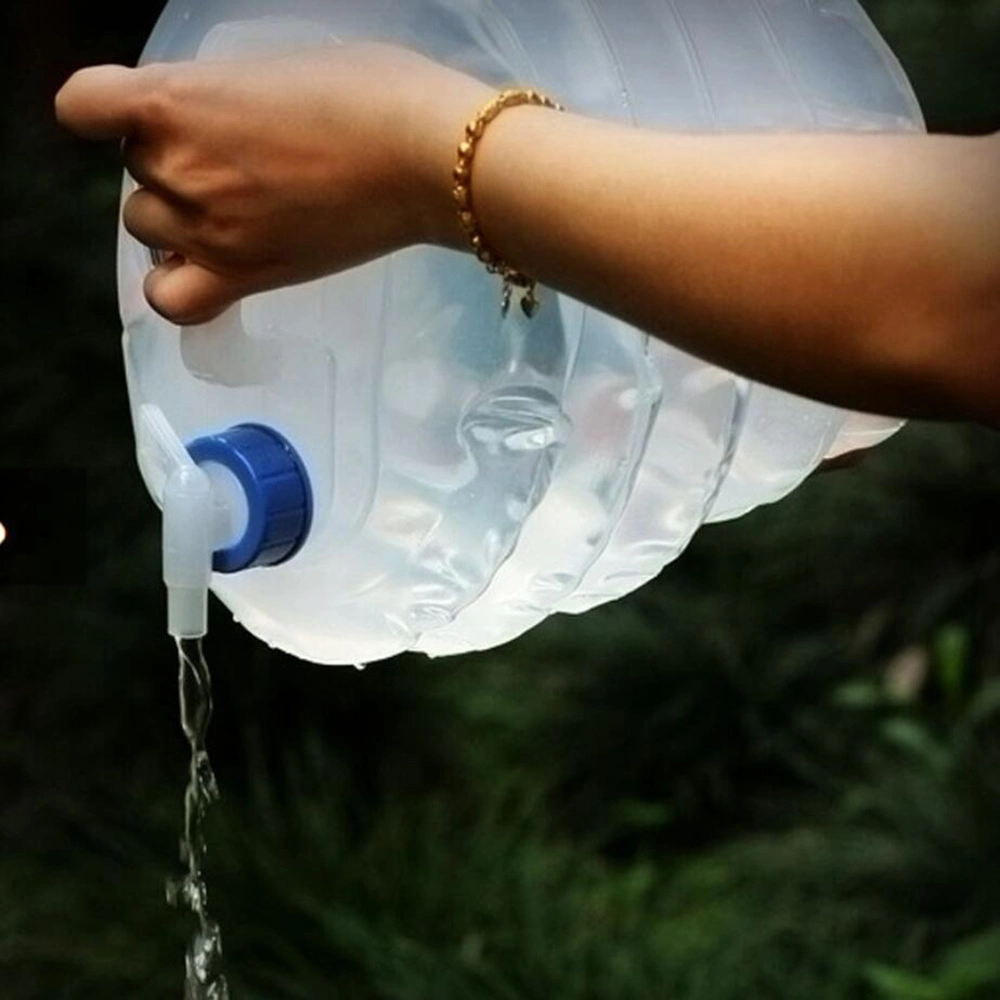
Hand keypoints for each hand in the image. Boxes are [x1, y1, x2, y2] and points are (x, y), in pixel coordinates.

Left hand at [56, 44, 489, 323]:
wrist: (424, 157)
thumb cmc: (369, 93)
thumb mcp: (274, 69)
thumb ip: (219, 95)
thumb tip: (212, 123)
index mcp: (175, 100)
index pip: (83, 105)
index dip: (110, 112)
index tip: (147, 117)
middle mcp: (178, 169)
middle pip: (135, 172)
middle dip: (172, 165)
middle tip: (237, 163)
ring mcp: (209, 230)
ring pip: (147, 230)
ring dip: (180, 220)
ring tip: (238, 212)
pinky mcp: (245, 276)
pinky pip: (171, 300)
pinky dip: (177, 286)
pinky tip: (207, 269)